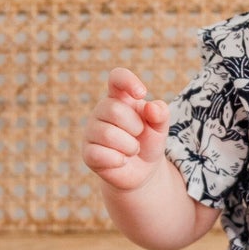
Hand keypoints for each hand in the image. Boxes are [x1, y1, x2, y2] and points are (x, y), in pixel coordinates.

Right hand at [82, 67, 170, 192]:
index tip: (141, 93)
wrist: (143, 171)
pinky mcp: (88, 154)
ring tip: (133, 150)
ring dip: (130, 146)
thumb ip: (161, 114)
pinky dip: (119, 160)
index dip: (127, 81)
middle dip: (135, 126)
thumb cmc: (148, 141)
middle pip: (114, 110)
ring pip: (108, 134)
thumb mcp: (160, 127)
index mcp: (119, 98)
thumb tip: (151, 108)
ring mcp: (91, 132)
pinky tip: (122, 161)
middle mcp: (101, 111)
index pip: (117, 78)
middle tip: (139, 135)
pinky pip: (101, 154)